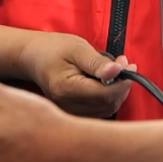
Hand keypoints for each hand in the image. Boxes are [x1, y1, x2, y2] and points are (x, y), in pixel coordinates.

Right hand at [17, 32, 134, 117]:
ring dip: (117, 90)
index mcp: (66, 89)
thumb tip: (119, 71)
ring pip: (107, 109)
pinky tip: (106, 82)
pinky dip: (109, 97)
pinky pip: (100, 110)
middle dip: (122, 85)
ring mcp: (69, 112)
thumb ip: (98, 62)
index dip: (123, 82)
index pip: (104, 95)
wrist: (33, 57)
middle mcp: (67, 106)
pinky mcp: (74, 113)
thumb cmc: (53, 49)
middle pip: (108, 104)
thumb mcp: (77, 48)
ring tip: (115, 70)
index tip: (129, 66)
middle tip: (124, 64)